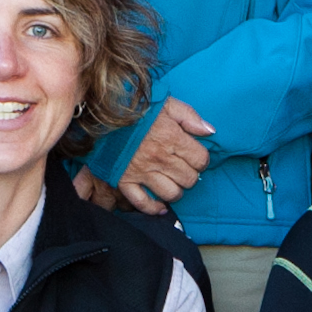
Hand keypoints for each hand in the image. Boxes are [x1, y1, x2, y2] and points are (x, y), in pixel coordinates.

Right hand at [113, 98, 216, 212]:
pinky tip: (160, 205)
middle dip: (190, 175)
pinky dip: (153, 208)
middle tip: (183, 169)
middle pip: (189, 179)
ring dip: (176, 191)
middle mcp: (160, 158)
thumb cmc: (137, 108)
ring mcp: (142, 172)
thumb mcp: (166, 103)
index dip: (201, 159)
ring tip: (172, 182)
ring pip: (171, 193)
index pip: (201, 160)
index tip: (195, 156)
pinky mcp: (124, 181)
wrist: (102, 113)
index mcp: (172, 137)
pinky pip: (142, 203)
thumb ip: (189, 116)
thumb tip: (209, 131)